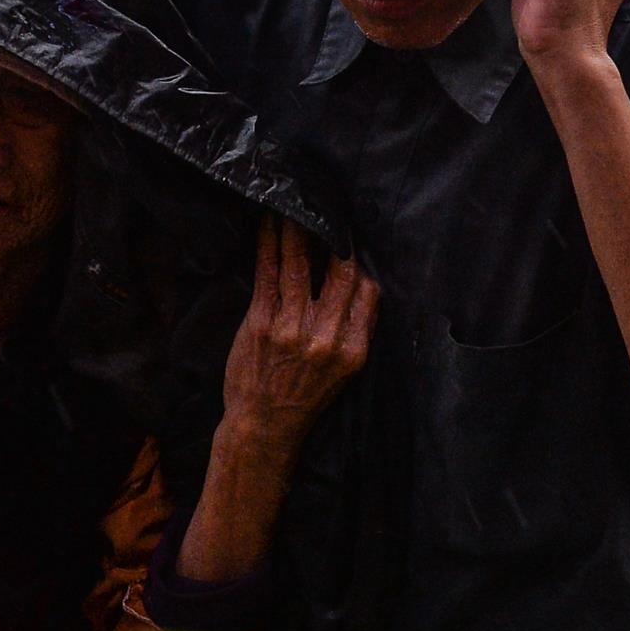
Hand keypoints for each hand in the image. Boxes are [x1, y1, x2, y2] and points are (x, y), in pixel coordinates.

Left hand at [221, 216, 377, 449]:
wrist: (264, 425)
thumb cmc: (304, 395)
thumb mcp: (345, 370)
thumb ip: (355, 327)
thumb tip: (360, 279)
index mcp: (353, 349)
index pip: (368, 291)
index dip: (359, 260)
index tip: (348, 235)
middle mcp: (326, 338)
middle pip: (339, 272)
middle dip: (332, 236)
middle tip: (323, 207)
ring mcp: (292, 329)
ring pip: (300, 265)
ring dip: (296, 230)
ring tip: (292, 205)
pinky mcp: (261, 323)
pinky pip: (267, 273)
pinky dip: (268, 244)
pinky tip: (267, 224)